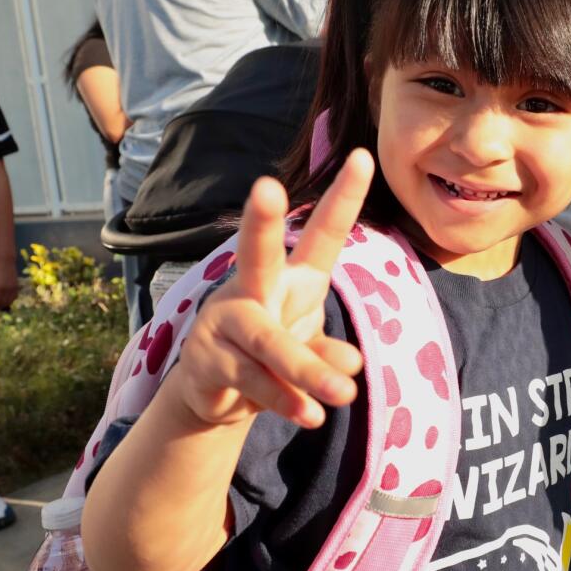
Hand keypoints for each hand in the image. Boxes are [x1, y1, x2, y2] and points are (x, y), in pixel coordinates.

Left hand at [0, 258, 18, 311]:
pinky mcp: (17, 286)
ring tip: (0, 304)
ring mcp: (13, 288)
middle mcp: (7, 290)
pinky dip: (10, 300)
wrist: (6, 261)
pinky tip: (7, 299)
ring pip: (10, 301)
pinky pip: (14, 297)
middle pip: (3, 303)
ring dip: (5, 304)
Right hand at [171, 150, 373, 429]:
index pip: (321, 233)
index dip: (343, 197)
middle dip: (262, 222)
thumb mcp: (307, 348)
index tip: (363, 156)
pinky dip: (285, 399)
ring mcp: (225, 323)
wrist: (217, 396)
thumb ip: (328, 352)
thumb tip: (350, 364)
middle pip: (256, 254)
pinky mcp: (208, 362)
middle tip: (267, 188)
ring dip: (307, 368)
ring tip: (345, 392)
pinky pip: (253, 380)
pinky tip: (311, 415)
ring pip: (268, 341)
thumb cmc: (273, 353)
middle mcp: (252, 290)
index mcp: (290, 278)